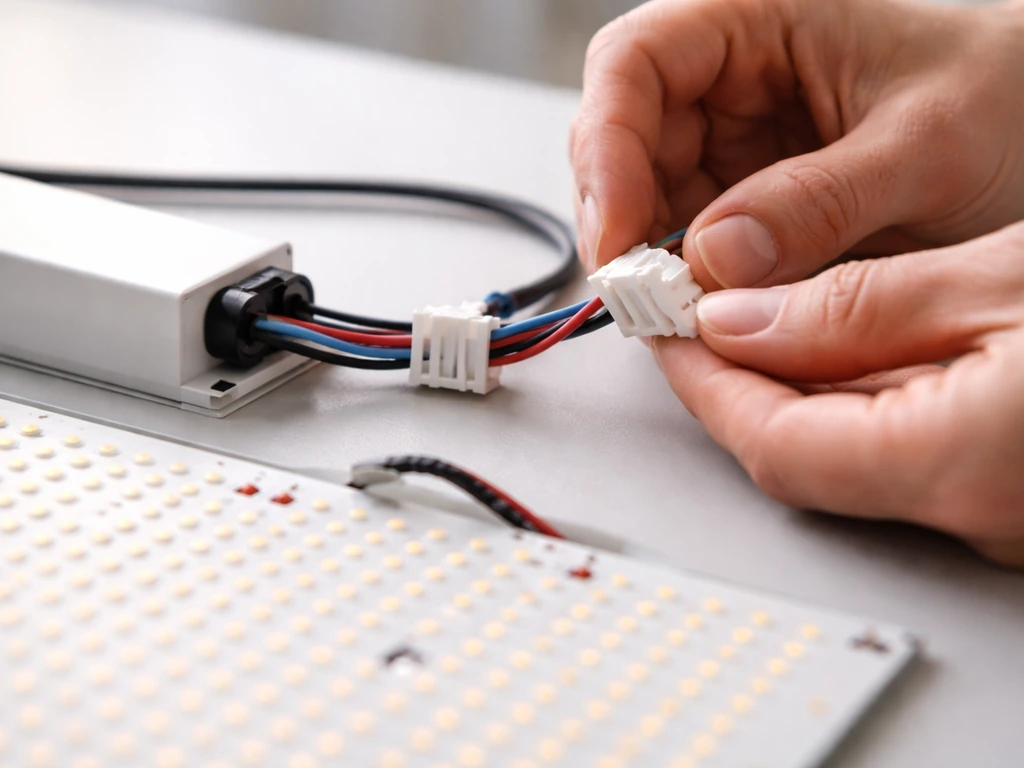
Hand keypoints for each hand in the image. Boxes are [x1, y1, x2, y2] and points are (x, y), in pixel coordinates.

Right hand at [571, 0, 1023, 287]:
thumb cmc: (1007, 97)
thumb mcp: (929, 145)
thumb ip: (821, 199)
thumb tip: (714, 257)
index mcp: (760, 19)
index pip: (635, 63)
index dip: (608, 148)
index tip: (619, 235)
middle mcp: (731, 77)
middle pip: (622, 140)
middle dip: (624, 222)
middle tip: (645, 296)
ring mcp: (732, 141)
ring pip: (645, 199)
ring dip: (651, 260)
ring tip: (679, 314)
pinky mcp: (744, 198)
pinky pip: (685, 238)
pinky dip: (685, 280)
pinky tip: (705, 309)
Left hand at [652, 223, 1023, 566]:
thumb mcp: (1002, 278)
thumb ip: (859, 310)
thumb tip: (744, 323)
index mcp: (957, 469)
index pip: (771, 442)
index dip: (703, 384)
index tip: (670, 332)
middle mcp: (976, 518)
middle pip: (803, 456)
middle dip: (739, 384)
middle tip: (703, 318)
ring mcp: (1001, 517)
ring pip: (855, 457)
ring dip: (800, 391)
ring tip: (769, 319)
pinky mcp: (1018, 493)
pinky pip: (913, 455)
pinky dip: (865, 403)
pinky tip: (855, 349)